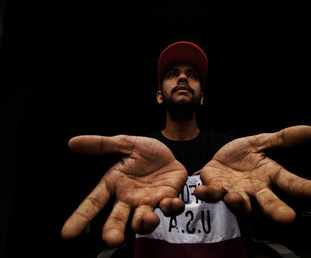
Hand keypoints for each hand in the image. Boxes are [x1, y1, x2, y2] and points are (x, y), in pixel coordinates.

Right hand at [61, 135, 186, 245]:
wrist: (169, 151)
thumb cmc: (144, 152)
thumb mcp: (124, 143)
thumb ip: (101, 144)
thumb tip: (73, 142)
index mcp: (115, 185)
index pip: (94, 203)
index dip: (80, 217)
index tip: (67, 234)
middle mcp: (130, 198)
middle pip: (118, 219)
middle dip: (114, 231)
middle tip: (112, 239)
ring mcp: (148, 201)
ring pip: (143, 220)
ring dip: (145, 223)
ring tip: (149, 218)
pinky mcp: (168, 198)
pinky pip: (169, 208)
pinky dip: (172, 207)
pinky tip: (173, 202)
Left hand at [195, 125, 310, 223]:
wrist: (219, 158)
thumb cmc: (243, 155)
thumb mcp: (261, 142)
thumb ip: (282, 139)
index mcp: (269, 177)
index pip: (290, 183)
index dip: (305, 188)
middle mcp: (255, 190)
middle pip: (268, 202)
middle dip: (276, 210)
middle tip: (287, 218)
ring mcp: (235, 192)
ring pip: (239, 203)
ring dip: (238, 203)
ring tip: (235, 198)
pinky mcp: (216, 189)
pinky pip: (212, 194)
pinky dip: (208, 194)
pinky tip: (203, 191)